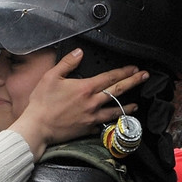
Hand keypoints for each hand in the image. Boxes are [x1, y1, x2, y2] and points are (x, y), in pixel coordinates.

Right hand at [10, 49, 148, 159]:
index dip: (125, 71)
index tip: (134, 68)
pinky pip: (104, 125)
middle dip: (133, 82)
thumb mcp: (51, 77)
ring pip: (115, 110)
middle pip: (118, 90)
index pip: (110, 77)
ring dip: (128, 106)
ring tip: (136, 104)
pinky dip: (111, 123)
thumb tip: (79, 53)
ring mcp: (92, 117)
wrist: (37, 127)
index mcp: (85, 88)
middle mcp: (92, 102)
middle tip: (144, 77)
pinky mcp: (87, 129)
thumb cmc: (42, 103)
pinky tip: (115, 121)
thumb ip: (67, 63)